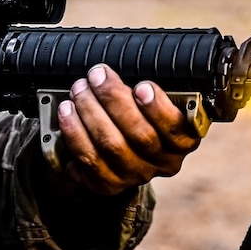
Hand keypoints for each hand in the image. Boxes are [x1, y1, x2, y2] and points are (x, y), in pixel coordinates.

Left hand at [54, 64, 199, 195]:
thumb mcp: (155, 104)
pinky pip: (88, 158)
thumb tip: (130, 65)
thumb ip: (151, 91)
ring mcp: (134, 175)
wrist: (118, 158)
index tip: (142, 86)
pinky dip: (75, 131)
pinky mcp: (107, 184)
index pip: (177, 128)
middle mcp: (162, 162)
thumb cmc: (140, 119)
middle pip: (140, 134)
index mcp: (182, 140)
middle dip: (114, 100)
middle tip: (97, 75)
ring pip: (112, 144)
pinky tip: (67, 112)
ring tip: (79, 89)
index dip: (159, 109)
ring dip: (91, 111)